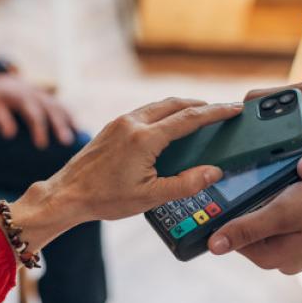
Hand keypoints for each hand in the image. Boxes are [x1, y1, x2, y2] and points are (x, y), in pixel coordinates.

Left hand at [0, 73, 75, 148]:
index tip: (42, 145)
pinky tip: (78, 131)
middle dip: (60, 127)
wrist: (2, 78)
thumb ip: (1, 118)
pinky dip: (72, 117)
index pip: (34, 114)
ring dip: (69, 122)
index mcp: (23, 97)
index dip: (39, 129)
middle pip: (52, 111)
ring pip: (61, 108)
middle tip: (66, 143)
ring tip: (77, 138)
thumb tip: (9, 135)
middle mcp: (38, 95)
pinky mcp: (50, 98)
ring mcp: (46, 96)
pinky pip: (64, 107)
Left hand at [4, 98, 243, 253]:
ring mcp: (119, 122)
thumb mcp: (150, 197)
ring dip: (181, 107)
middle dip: (201, 105)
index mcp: (144, 138)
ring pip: (158, 105)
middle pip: (175, 104)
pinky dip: (163, 113)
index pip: (190, 118)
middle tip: (221, 111)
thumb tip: (213, 172)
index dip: (216, 112)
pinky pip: (144, 112)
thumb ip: (185, 184)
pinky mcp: (112, 127)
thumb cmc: (104, 198)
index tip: (235, 108)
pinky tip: (169, 126)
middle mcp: (132, 123)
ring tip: (199, 116)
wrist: (66, 194)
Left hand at [207, 177, 301, 273]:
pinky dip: (282, 208)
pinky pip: (283, 224)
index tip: (225, 193)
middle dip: (247, 208)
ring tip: (278, 187)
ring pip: (265, 225)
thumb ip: (247, 228)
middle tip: (256, 184)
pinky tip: (291, 193)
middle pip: (246, 231)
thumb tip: (213, 246)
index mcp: (270, 258)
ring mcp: (294, 252)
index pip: (230, 237)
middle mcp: (279, 260)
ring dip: (265, 205)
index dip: (225, 215)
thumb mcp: (284, 212)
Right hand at [245, 76, 301, 178]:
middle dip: (248, 134)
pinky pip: (288, 125)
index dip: (242, 124)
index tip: (235, 149)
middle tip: (241, 161)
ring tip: (257, 165)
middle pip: (259, 111)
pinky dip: (281, 142)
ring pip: (272, 120)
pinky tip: (284, 162)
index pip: (258, 102)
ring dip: (265, 140)